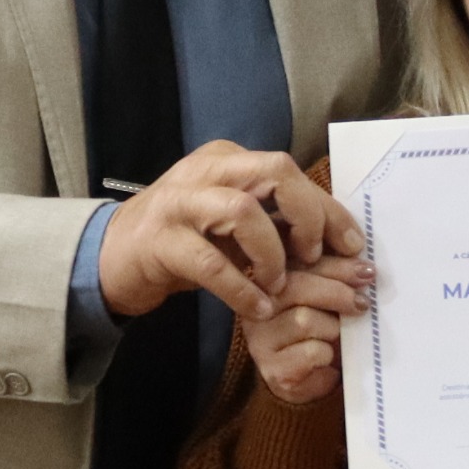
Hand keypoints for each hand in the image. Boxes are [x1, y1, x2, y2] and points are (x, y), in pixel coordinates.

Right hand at [97, 144, 367, 323]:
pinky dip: (242, 289)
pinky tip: (258, 309)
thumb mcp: (235, 224)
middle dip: (307, 216)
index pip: (289, 171)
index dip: (328, 208)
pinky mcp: (160, 241)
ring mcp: (179, 203)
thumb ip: (279, 222)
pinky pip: (211, 263)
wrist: (115, 258)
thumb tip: (342, 241)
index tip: (353, 244)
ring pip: (242, 211)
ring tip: (278, 286)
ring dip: (272, 254)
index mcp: (228, 160)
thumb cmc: (186, 241)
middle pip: (274, 172)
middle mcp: (204, 171)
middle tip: (313, 257)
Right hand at [241, 266, 371, 406]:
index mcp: (271, 280)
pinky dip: (327, 354)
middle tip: (362, 303)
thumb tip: (365, 269)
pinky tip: (326, 358)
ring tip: (337, 337)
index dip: (337, 266)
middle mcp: (258, 306)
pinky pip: (310, 352)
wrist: (313, 380)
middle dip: (337, 293)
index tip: (367, 271)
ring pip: (304, 320)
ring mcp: (260, 338)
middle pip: (297, 288)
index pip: (300, 263)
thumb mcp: (330, 300)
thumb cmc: (323, 333)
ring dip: (332, 329)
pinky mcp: (272, 368)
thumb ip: (338, 279)